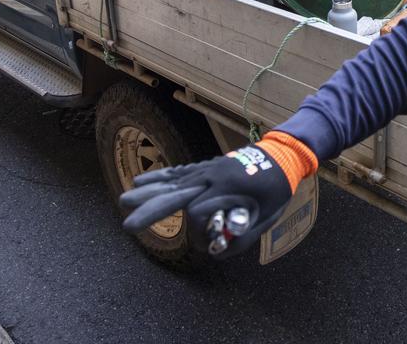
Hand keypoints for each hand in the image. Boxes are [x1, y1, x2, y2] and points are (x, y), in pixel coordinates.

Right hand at [119, 144, 292, 258]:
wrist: (282, 156)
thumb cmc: (277, 188)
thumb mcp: (267, 216)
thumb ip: (243, 236)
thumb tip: (218, 251)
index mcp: (227, 188)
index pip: (198, 214)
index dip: (199, 233)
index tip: (209, 244)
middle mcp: (212, 176)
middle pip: (175, 193)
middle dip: (151, 210)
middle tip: (128, 225)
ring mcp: (207, 169)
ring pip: (173, 181)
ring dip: (148, 192)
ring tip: (124, 200)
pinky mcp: (206, 167)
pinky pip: (179, 171)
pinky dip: (161, 176)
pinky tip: (142, 181)